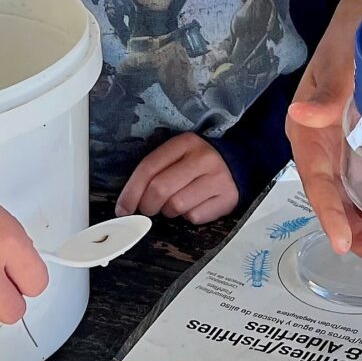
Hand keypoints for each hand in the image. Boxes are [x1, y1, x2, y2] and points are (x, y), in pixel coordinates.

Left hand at [118, 133, 238, 223]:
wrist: (239, 165)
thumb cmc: (197, 164)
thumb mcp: (177, 156)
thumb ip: (154, 172)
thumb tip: (127, 204)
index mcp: (185, 143)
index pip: (149, 167)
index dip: (131, 191)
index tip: (122, 209)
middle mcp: (203, 158)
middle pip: (160, 189)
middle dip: (147, 205)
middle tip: (148, 209)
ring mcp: (218, 178)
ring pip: (177, 206)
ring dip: (169, 211)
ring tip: (176, 204)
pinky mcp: (228, 198)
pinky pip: (195, 217)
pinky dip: (189, 217)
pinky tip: (195, 206)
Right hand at [286, 4, 361, 264]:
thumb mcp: (346, 49)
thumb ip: (329, 87)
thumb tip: (302, 118)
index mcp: (310, 119)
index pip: (315, 176)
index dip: (329, 212)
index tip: (345, 244)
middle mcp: (328, 134)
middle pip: (338, 193)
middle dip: (359, 227)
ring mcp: (354, 135)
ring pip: (360, 188)